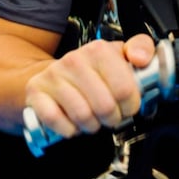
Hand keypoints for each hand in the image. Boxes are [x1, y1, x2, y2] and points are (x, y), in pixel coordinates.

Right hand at [23, 34, 155, 137]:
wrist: (54, 76)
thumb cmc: (92, 72)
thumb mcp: (119, 56)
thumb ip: (141, 49)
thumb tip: (141, 58)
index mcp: (98, 50)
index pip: (125, 89)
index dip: (130, 105)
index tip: (127, 106)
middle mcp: (74, 60)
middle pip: (105, 107)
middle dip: (111, 118)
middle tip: (109, 115)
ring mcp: (53, 76)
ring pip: (82, 116)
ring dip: (91, 125)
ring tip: (92, 119)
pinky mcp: (36, 93)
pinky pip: (56, 120)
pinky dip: (68, 129)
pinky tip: (73, 123)